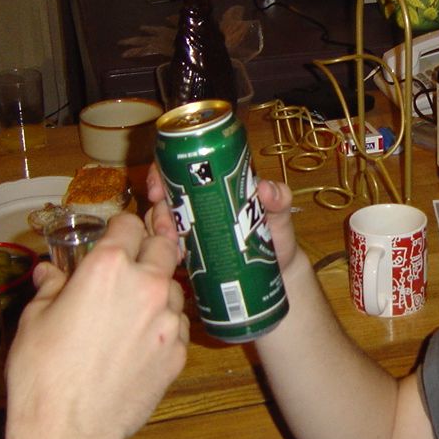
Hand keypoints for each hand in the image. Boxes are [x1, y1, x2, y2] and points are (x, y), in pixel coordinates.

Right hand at [4, 212, 188, 438]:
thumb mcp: (35, 320)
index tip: (117, 232)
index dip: (122, 226)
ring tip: (132, 307)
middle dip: (151, 245)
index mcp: (108, 268)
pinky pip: (176, 325)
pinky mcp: (178, 351)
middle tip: (137, 254)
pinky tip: (140, 340)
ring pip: (173, 288)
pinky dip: (162, 324)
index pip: (129, 225)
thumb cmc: (42, 373)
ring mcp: (168, 319)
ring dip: (157, 290)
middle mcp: (146, 286)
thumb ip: (51, 287)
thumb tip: (49, 271)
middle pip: (163, 247)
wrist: (69, 430)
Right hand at [145, 165, 303, 275]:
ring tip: (177, 250)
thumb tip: (265, 188)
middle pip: (164, 199)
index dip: (161, 174)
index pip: (179, 168)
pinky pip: (166, 248)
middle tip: (170, 232)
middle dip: (159, 213)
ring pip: (160, 223)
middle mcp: (198, 202)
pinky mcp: (190, 250)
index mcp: (216, 183)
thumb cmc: (277, 233)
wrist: (278, 269)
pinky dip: (166, 253)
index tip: (158, 191)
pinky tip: (177, 261)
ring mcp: (191, 226)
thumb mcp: (280, 213)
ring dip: (160, 235)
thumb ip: (279, 198)